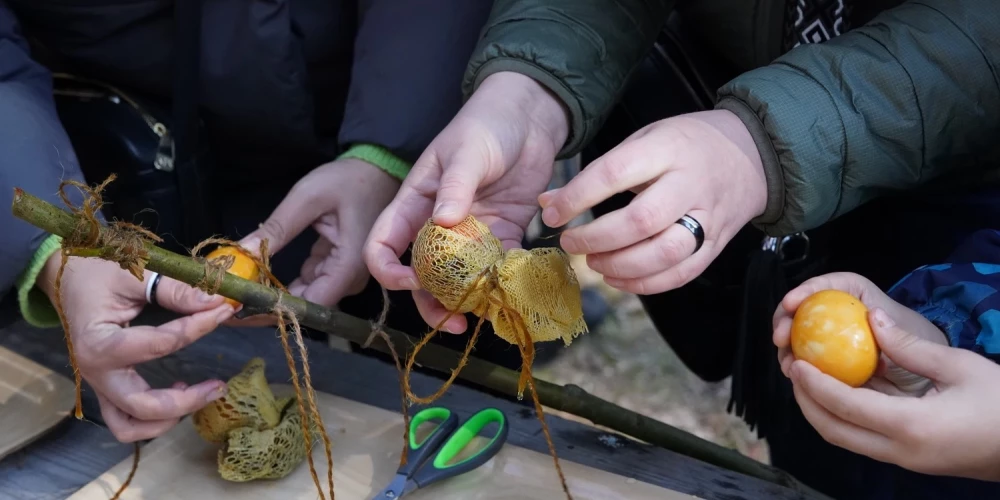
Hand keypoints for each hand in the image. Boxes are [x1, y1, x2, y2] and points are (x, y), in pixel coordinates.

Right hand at [37, 253, 234, 441]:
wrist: (68, 279)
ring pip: (129, 426)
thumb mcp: (135, 274)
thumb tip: (216, 301)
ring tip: (201, 395)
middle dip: (187, 401)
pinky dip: (152, 420)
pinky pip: (125, 421)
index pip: (161, 344)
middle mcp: (96, 373)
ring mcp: (99, 385)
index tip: (225, 310)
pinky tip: (178, 391)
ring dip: (167, 420)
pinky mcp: (106, 389)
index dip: (199, 327)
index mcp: (99, 343)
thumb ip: (175, 290)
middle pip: (143, 406)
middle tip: (219, 385)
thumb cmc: (98, 274)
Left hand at [241, 158, 399, 307]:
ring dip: (275, 293)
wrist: (378, 172)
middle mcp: (352, 279)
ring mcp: (348, 276)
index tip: (239, 309)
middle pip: (308, 305)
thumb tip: (240, 253)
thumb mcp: (308, 198)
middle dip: (268, 304)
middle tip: (229, 302)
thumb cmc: (349, 180)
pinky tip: (260, 276)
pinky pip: (311, 283)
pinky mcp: (340, 269)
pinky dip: (287, 281)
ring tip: (240, 289)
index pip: (311, 304)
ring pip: (307, 296)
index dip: (274, 310)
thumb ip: (277, 228)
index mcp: (349, 265)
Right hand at [363, 71, 569, 333]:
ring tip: (481, 316)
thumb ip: (456, 185)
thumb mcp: (467, 149)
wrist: (529, 115)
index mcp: (414, 202)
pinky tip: (511, 294)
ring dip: (465, 300)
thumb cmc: (487, 123)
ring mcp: (471, 232)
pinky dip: (501, 282)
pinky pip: (497, 267)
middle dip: (430, 301)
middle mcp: (437, 223)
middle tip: (452, 322)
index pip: (383, 245)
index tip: (413, 281)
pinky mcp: (503, 233)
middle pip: (420, 273)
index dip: (389, 270)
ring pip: (457, 278)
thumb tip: (444, 221)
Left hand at [537, 110, 766, 294]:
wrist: (751, 155)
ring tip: (594, 262)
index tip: (553, 215)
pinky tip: (619, 278)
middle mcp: (691, 184)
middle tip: (571, 243)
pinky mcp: (716, 245)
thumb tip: (547, 204)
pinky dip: (646, 283)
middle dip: (597, 238)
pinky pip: (682, 274)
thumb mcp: (642, 141)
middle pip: (642, 220)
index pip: (615, 174)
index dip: (578, 198)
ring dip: (621, 265)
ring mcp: (708, 217)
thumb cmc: (685, 145)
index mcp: (668, 149)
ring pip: (665, 253)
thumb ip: (597, 173)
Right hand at [773, 272, 948, 395]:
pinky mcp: (824, 364)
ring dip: (786, 349)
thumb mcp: (913, 337)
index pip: (828, 285)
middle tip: (780, 337)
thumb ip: (896, 332)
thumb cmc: (919, 350)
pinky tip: (794, 377)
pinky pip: (805, 362)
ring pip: (797, 337)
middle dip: (784, 321)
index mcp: (856, 297)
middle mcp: (836, 315)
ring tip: (787, 364)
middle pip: (802, 310)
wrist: (929, 379)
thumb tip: (872, 317)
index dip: (806, 290)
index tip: (791, 303)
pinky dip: (797, 370)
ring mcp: (827, 339)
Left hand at [788, 307, 999, 480]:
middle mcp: (900, 450)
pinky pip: (865, 438)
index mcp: (911, 425)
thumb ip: (909, 346)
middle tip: (795, 368)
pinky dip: (845, 417)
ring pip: (846, 438)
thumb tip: (871, 318)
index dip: (815, 384)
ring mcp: (905, 459)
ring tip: (810, 378)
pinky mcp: (911, 458)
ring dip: (821, 411)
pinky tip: (842, 389)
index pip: (845, 405)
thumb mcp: (960, 366)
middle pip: (834, 430)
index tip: (798, 362)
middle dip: (807, 401)